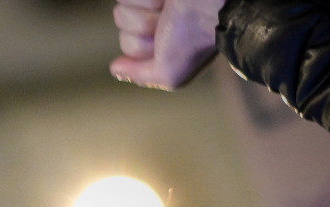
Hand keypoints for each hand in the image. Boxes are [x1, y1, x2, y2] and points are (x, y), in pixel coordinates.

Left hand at [109, 0, 225, 89]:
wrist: (214, 6)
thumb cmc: (195, 38)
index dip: (141, 45)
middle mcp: (155, 15)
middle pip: (122, 19)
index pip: (127, 42)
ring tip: (170, 7)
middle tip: (169, 24)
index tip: (166, 44)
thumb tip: (115, 69)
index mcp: (159, 38)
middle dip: (143, 25)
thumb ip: (141, 75)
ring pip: (123, 4)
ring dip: (147, 8)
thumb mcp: (171, 73)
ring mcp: (154, 0)